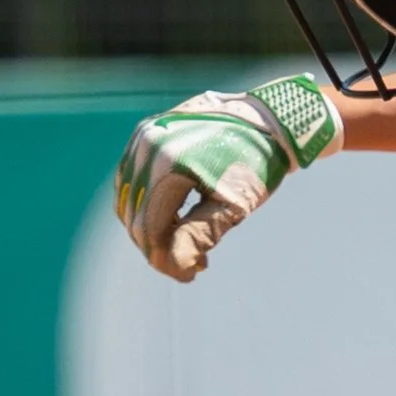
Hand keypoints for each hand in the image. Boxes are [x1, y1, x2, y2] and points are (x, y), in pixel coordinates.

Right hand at [114, 78, 339, 279]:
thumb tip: (174, 268)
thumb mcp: (232, 206)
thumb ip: (199, 236)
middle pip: (136, 216)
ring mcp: (143, 138)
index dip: (164, 259)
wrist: (264, 118)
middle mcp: (149, 146)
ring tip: (187, 244)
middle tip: (192, 266)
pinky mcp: (145, 135)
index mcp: (170, 163)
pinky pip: (134, 180)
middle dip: (160, 247)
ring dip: (154, 228)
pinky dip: (150, 204)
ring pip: (131, 200)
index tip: (189, 277)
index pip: (150, 227)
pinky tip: (177, 221)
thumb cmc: (254, 163)